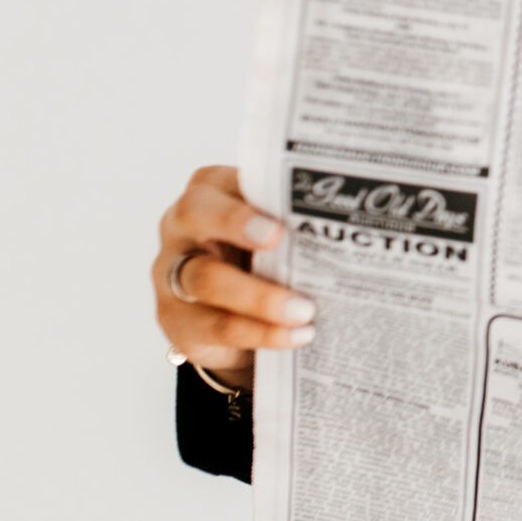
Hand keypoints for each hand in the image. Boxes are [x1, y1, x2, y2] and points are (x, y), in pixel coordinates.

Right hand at [153, 165, 310, 388]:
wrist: (229, 313)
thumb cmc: (258, 256)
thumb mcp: (273, 230)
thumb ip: (293, 220)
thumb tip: (349, 229)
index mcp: (209, 192)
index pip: (215, 184)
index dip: (239, 203)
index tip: (275, 225)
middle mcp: (182, 227)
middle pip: (196, 216)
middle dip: (237, 227)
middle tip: (278, 242)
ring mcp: (172, 275)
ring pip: (207, 279)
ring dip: (260, 297)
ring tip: (305, 311)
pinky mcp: (180, 321)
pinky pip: (217, 326)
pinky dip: (260, 333)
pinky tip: (295, 336)